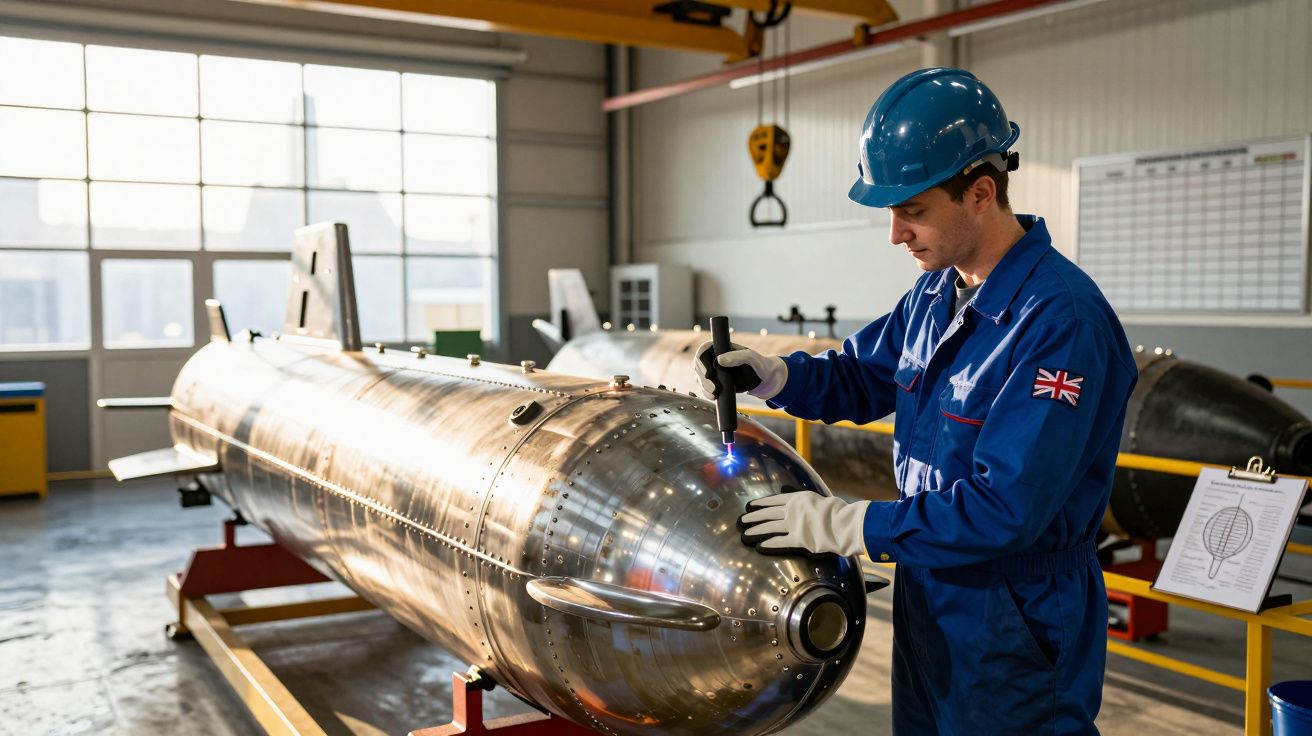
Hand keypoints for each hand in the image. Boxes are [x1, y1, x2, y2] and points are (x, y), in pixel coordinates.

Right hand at [693, 341, 788, 399]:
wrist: (766, 380)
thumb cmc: (761, 364)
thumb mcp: (752, 358)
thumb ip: (737, 357)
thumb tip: (718, 361)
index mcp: (722, 348)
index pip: (704, 350)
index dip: (701, 360)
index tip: (708, 373)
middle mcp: (715, 358)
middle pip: (699, 365)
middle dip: (703, 378)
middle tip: (714, 388)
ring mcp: (715, 371)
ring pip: (700, 378)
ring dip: (704, 387)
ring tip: (715, 394)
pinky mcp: (717, 383)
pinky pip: (706, 388)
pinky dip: (707, 393)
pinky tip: (714, 397)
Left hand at [738, 487, 869, 556]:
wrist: (844, 523)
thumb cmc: (835, 511)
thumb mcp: (816, 498)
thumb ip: (801, 498)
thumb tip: (787, 490)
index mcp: (798, 498)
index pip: (774, 500)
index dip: (761, 503)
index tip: (751, 505)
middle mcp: (793, 510)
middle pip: (768, 513)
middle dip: (753, 517)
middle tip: (742, 520)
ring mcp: (794, 524)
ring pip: (770, 527)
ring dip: (756, 531)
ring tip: (745, 534)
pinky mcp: (798, 539)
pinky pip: (780, 541)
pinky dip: (769, 544)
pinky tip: (760, 546)